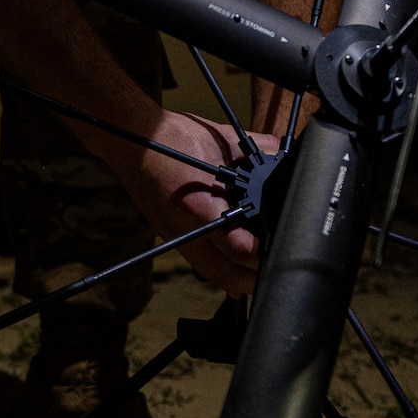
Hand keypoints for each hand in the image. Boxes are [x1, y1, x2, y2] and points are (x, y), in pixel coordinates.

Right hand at [112, 111, 279, 296]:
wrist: (131, 141)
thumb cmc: (168, 138)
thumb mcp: (218, 138)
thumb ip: (254, 149)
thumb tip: (281, 154)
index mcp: (197, 207)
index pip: (238, 247)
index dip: (264, 253)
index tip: (286, 246)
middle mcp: (185, 231)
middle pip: (227, 275)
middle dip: (255, 278)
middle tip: (280, 266)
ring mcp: (176, 238)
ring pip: (214, 275)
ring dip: (240, 279)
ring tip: (264, 270)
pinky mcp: (173, 237)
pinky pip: (202, 265)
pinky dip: (224, 272)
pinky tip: (239, 268)